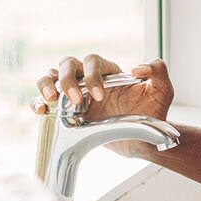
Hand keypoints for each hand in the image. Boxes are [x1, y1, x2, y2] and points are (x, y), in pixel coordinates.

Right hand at [34, 55, 175, 155]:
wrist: (142, 138)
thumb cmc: (151, 113)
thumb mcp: (162, 92)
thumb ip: (159, 72)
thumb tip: (138, 66)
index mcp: (109, 71)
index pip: (93, 61)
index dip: (93, 75)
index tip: (101, 96)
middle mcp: (89, 78)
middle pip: (68, 64)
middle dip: (67, 79)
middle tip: (75, 99)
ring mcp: (75, 93)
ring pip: (51, 76)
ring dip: (46, 83)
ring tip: (50, 100)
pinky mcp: (66, 111)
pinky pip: (45, 101)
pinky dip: (38, 102)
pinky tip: (40, 110)